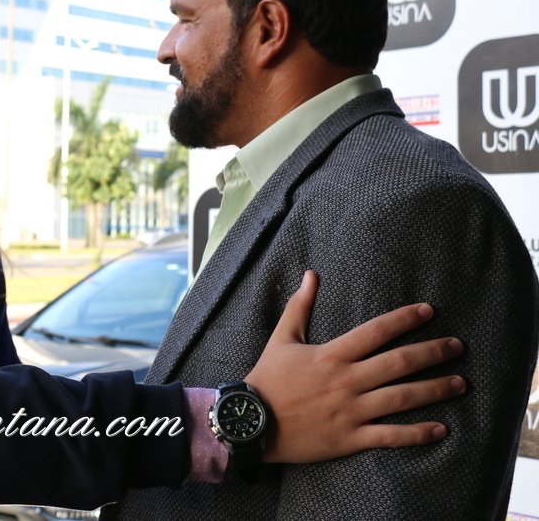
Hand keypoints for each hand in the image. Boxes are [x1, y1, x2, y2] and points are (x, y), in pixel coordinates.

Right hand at [246, 270, 465, 463]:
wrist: (251, 422)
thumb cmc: (267, 379)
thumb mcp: (281, 338)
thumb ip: (299, 307)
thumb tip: (311, 275)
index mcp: (331, 355)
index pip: (376, 331)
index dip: (405, 319)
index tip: (429, 312)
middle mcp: (346, 381)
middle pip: (399, 363)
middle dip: (432, 352)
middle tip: (458, 346)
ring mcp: (351, 411)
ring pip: (402, 398)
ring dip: (434, 389)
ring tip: (460, 383)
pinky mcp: (350, 437)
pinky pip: (390, 436)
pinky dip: (417, 433)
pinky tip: (441, 428)